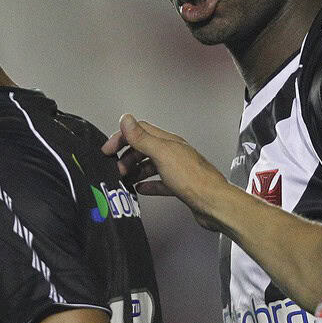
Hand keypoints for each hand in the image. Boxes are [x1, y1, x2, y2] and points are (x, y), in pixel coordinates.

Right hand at [102, 114, 231, 230]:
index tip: (108, 149)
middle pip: (144, 148)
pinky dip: (148, 184)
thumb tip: (126, 119)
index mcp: (169, 142)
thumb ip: (142, 137)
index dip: (122, 137)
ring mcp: (177, 169)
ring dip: (136, 169)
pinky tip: (142, 188)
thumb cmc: (193, 179)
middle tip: (115, 167)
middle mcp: (174, 153)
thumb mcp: (162, 154)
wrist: (213, 203)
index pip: (140, 131)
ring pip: (151, 165)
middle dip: (127, 155)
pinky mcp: (180, 186)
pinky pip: (160, 182)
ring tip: (125, 178)